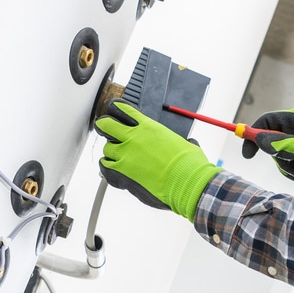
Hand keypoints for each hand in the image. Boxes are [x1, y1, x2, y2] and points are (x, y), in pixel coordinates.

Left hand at [94, 101, 220, 219]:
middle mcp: (133, 138)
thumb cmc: (189, 165)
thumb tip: (188, 144)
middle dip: (105, 127)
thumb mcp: (185, 144)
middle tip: (109, 132)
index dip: (115, 109)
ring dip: (112, 152)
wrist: (187, 183)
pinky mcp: (121, 173)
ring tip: (120, 158)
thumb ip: (178, 142)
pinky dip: (107, 167)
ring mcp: (125, 155)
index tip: (115, 113)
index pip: (122, 109)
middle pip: (105, 125)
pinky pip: (104, 166)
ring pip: (106, 148)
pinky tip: (114, 169)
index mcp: (148, 127)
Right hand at [241, 107, 293, 197]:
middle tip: (292, 164)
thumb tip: (258, 139)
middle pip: (270, 141)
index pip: (267, 121)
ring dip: (288, 168)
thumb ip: (281, 144)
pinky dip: (293, 173)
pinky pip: (285, 165)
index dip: (253, 134)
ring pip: (277, 156)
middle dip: (279, 158)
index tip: (247, 153)